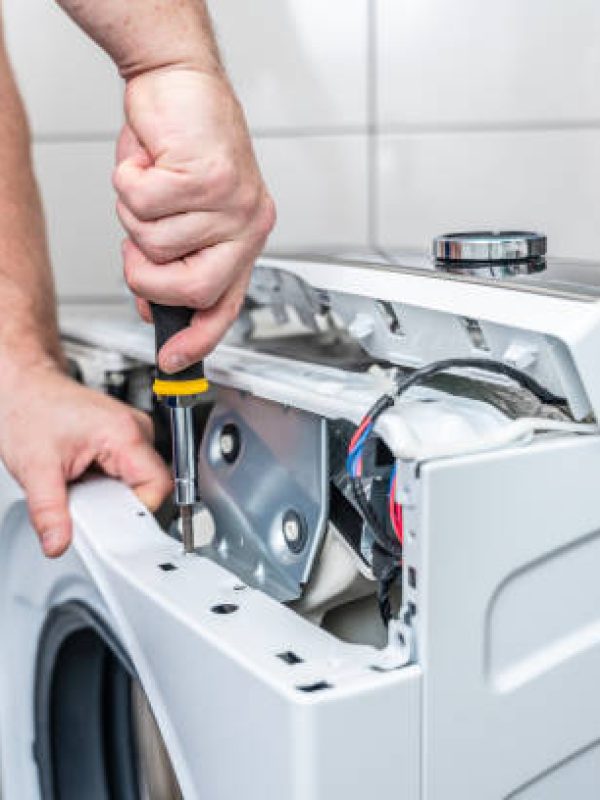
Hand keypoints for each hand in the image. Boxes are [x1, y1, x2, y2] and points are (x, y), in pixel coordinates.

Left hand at [0, 365, 171, 557]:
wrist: (22, 384)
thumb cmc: (29, 409)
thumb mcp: (34, 468)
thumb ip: (49, 512)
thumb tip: (57, 543)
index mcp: (124, 433)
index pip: (157, 487)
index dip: (135, 512)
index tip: (110, 524)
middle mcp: (135, 429)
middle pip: (150, 486)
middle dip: (118, 505)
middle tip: (85, 503)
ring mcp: (131, 431)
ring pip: (138, 481)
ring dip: (111, 494)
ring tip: (79, 484)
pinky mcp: (122, 437)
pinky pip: (127, 473)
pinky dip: (106, 483)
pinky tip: (83, 476)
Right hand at [114, 68, 275, 373]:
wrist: (180, 82)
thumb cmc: (180, 147)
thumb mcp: (179, 216)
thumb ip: (174, 262)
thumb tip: (154, 307)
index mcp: (243, 240)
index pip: (226, 306)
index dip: (198, 339)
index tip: (174, 360)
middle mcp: (246, 225)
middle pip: (192, 289)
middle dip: (148, 277)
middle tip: (136, 248)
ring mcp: (232, 202)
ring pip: (157, 243)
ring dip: (134, 215)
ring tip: (152, 184)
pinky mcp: (210, 174)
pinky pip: (143, 203)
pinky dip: (128, 181)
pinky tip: (149, 160)